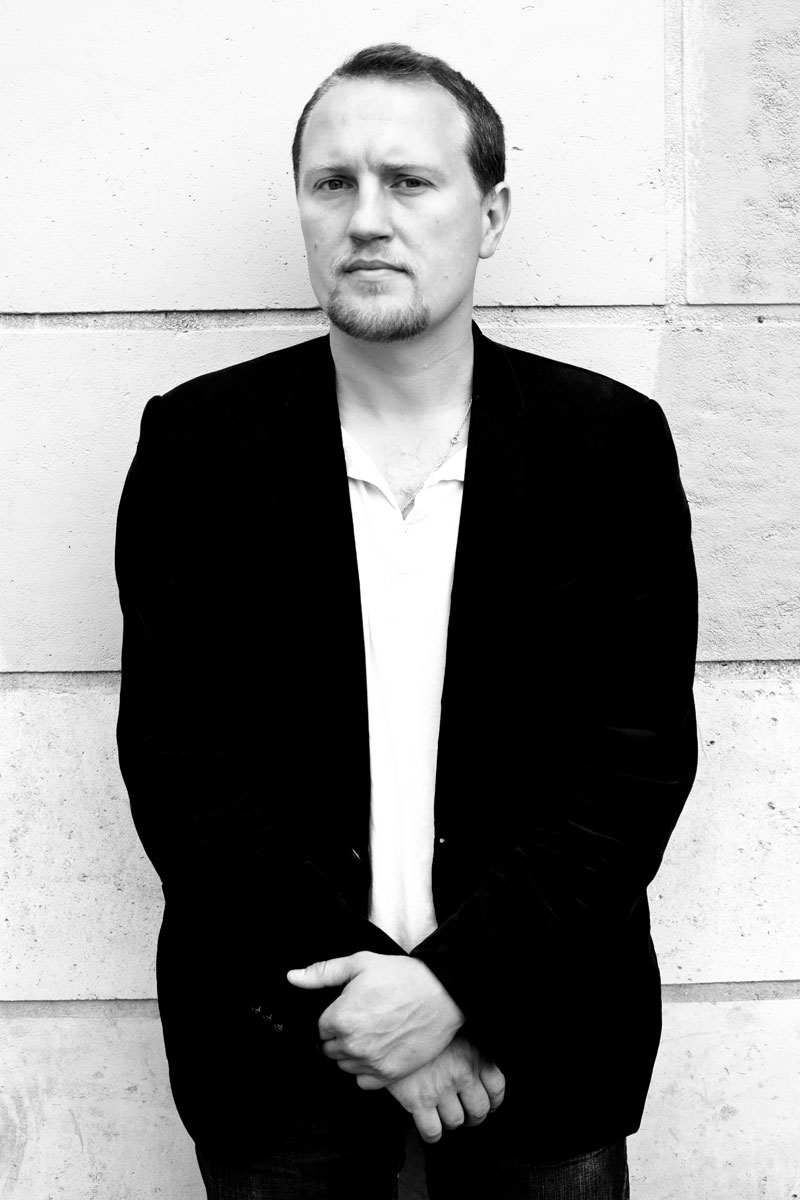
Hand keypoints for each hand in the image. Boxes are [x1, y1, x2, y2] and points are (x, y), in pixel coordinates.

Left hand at [287, 952, 463, 1083]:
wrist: (441, 994)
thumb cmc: (401, 976)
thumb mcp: (359, 963)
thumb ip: (322, 972)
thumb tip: (292, 977)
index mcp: (340, 1018)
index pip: (321, 1028)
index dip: (335, 1017)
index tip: (352, 1008)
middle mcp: (352, 1044)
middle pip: (331, 1049)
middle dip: (342, 1035)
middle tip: (365, 1018)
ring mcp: (371, 1062)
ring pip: (345, 1065)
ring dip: (354, 1053)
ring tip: (375, 1032)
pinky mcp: (389, 1075)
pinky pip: (363, 1081)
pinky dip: (368, 1069)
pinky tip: (380, 1050)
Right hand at [375, 1037, 505, 1143]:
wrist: (389, 1025)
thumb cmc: (420, 1025)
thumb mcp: (452, 1029)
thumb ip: (469, 1048)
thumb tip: (479, 1065)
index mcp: (474, 1054)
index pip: (497, 1088)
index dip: (494, 1101)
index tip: (488, 1104)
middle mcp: (462, 1073)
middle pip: (479, 1110)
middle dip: (473, 1116)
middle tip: (466, 1114)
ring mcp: (441, 1088)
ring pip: (456, 1121)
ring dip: (451, 1121)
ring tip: (443, 1113)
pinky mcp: (418, 1100)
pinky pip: (433, 1131)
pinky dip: (432, 1134)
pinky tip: (429, 1126)